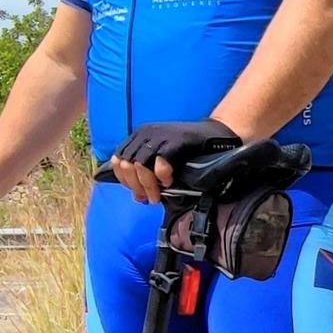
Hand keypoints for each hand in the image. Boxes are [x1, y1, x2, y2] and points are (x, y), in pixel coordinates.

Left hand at [111, 119, 239, 203]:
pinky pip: (160, 162)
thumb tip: (137, 196)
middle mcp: (146, 133)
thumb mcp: (162, 158)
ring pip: (140, 165)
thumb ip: (147, 174)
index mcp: (139, 136)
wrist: (214, 135)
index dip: (124, 179)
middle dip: (136, 185)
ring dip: (148, 185)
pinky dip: (162, 175)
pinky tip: (169, 181)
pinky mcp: (175, 140)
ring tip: (157, 196)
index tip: (136, 192)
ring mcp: (160, 135)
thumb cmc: (188, 150)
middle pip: (127, 164)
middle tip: (148, 198)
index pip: (118, 159)